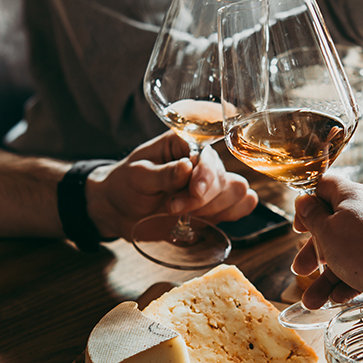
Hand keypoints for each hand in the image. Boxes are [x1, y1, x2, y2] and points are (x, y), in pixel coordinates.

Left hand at [86, 131, 256, 240]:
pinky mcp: (216, 206)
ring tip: (180, 212)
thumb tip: (188, 166)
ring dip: (212, 209)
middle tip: (173, 206)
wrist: (120, 209)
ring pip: (238, 193)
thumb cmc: (126, 184)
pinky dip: (230, 215)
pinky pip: (241, 207)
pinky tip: (205, 218)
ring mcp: (213, 185)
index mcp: (186, 144)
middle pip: (228, 179)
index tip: (193, 191)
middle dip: (204, 199)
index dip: (206, 175)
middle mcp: (204, 162)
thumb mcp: (137, 175)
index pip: (211, 156)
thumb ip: (163, 173)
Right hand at [291, 174, 362, 311]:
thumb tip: (304, 200)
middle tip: (300, 269)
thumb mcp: (326, 231)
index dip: (308, 203)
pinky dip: (348, 281)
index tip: (300, 226)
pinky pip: (362, 265)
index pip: (325, 186)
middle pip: (332, 226)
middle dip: (313, 252)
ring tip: (313, 301)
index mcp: (353, 196)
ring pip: (345, 252)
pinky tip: (337, 298)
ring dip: (326, 277)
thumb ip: (312, 215)